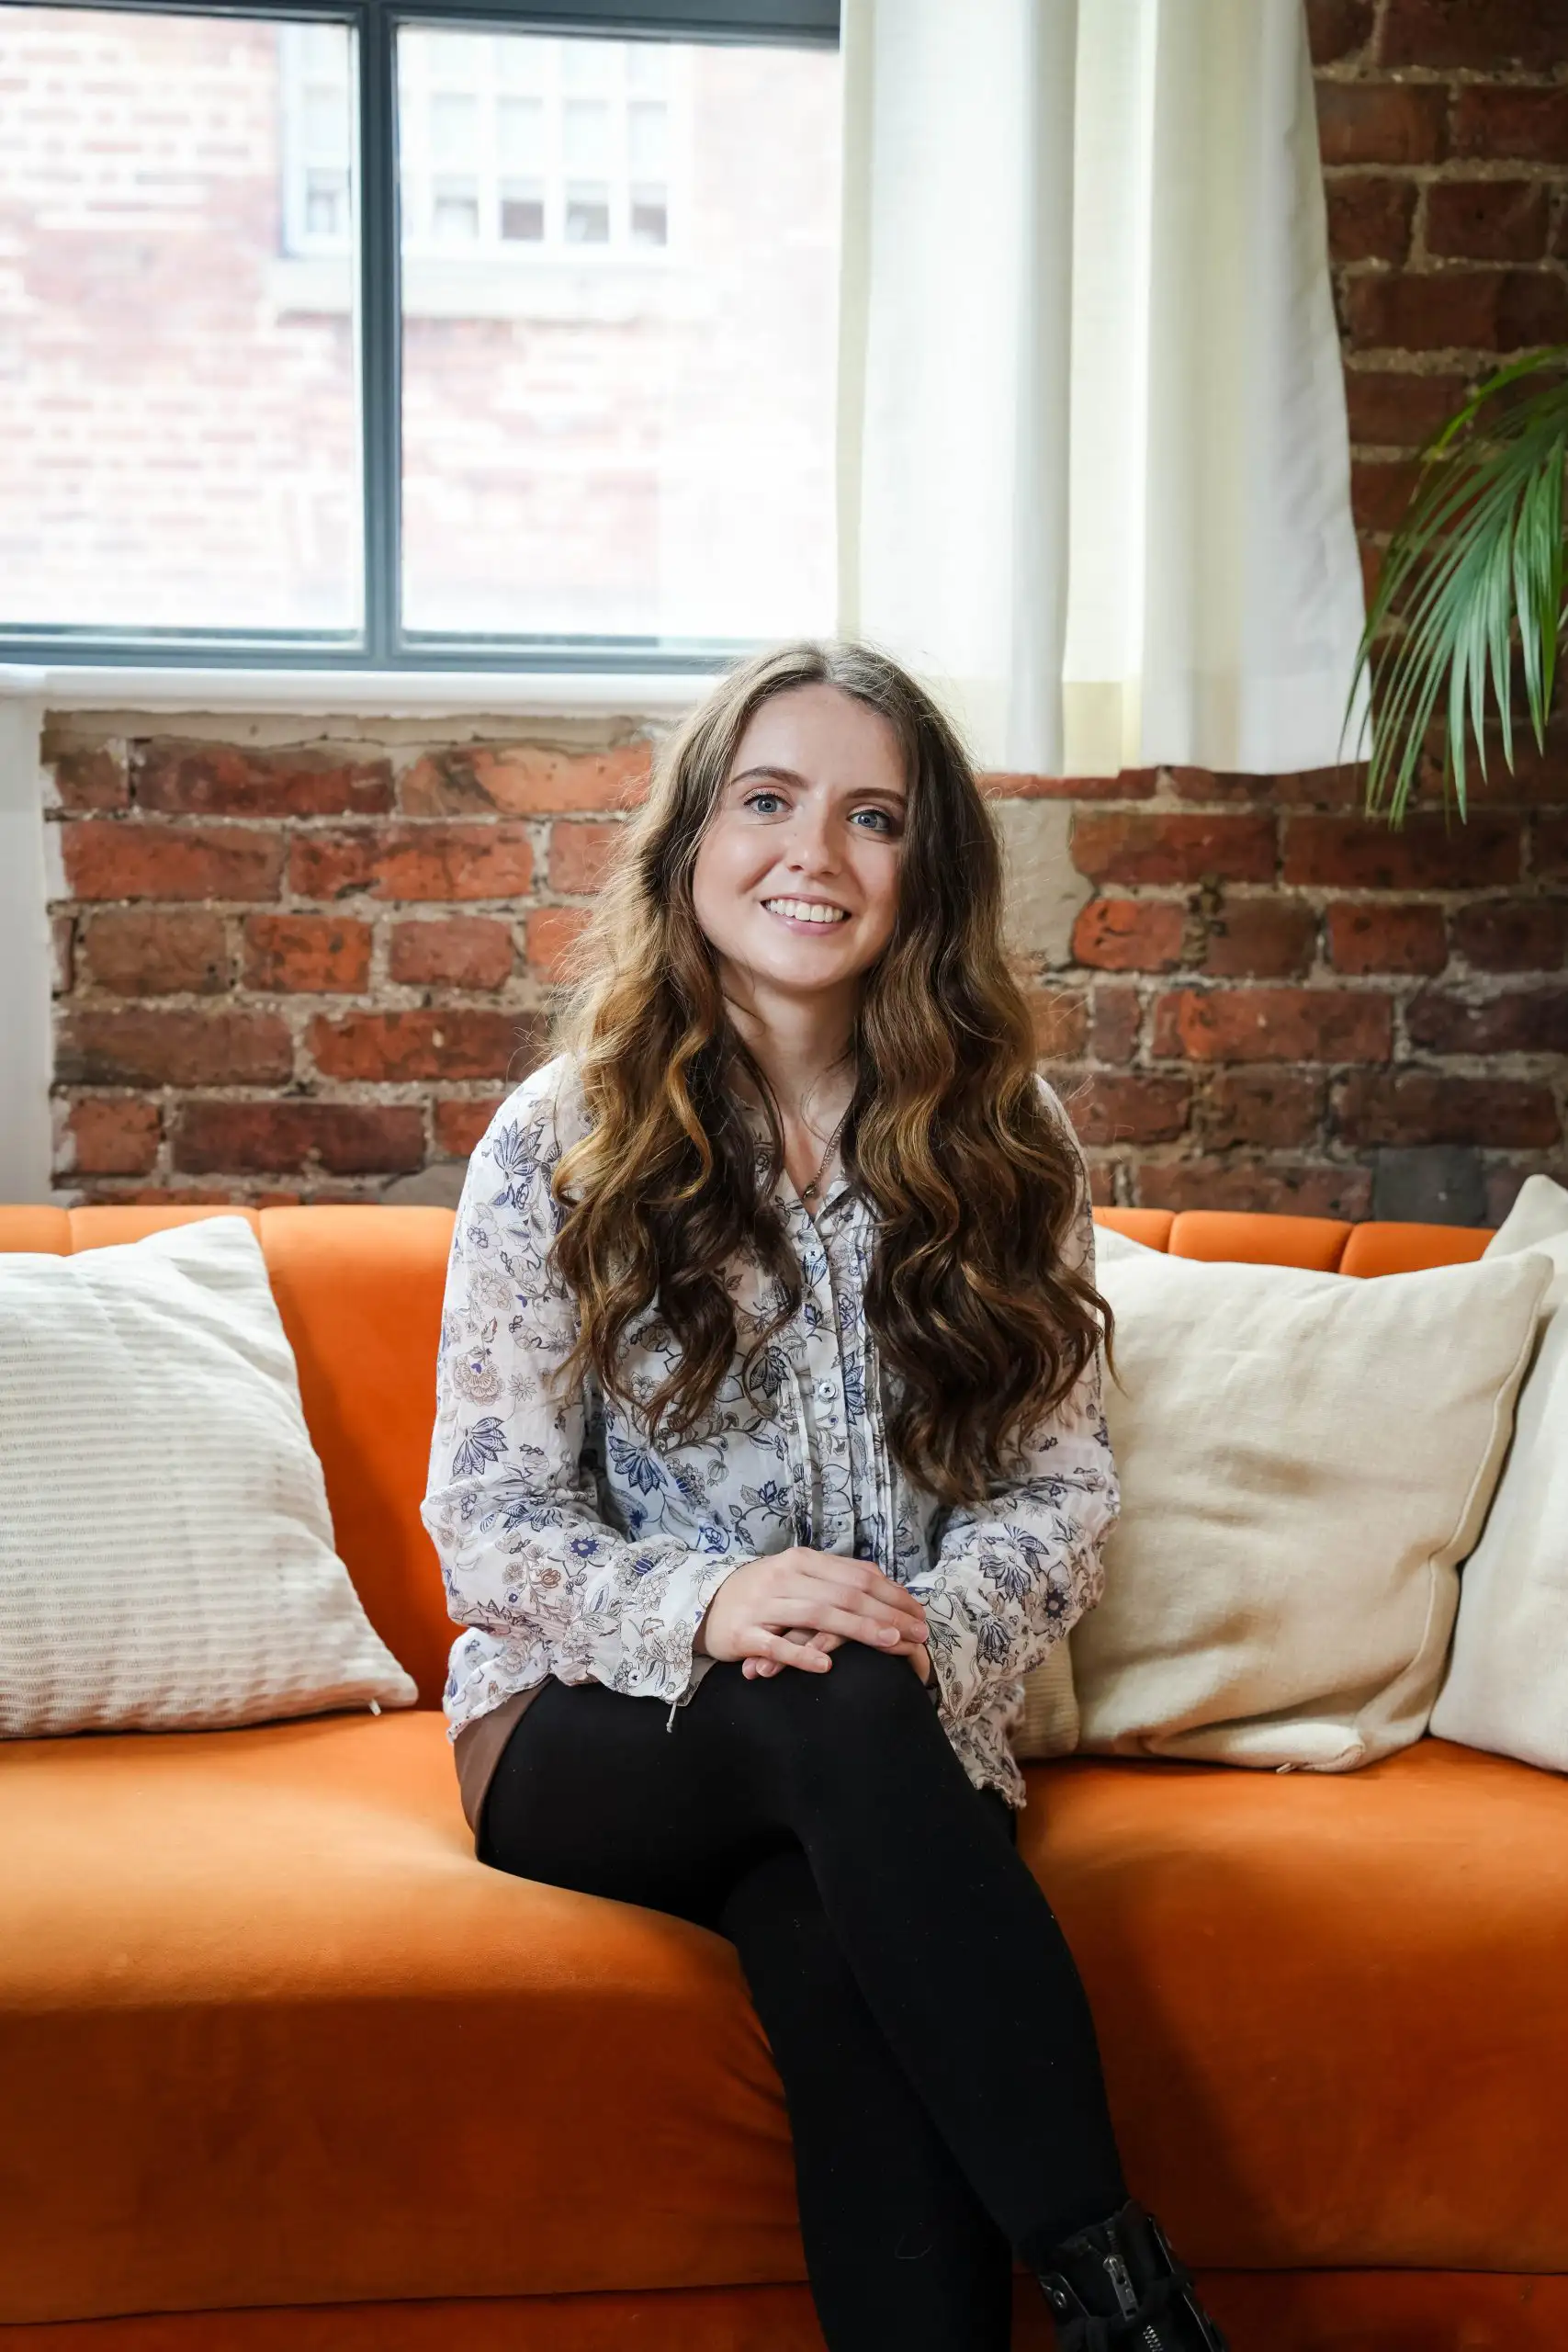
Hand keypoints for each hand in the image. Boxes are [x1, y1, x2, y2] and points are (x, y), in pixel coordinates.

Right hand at [696, 1547, 928, 1676]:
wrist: (703, 1603)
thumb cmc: (761, 1592)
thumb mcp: (796, 1575)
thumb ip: (834, 1578)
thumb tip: (883, 1584)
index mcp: (802, 1561)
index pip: (857, 1575)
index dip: (893, 1593)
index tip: (920, 1613)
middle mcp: (784, 1578)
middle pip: (844, 1594)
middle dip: (886, 1614)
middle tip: (918, 1633)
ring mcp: (763, 1605)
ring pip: (817, 1615)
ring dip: (857, 1629)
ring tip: (889, 1643)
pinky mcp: (744, 1634)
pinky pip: (776, 1644)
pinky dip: (802, 1654)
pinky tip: (827, 1665)